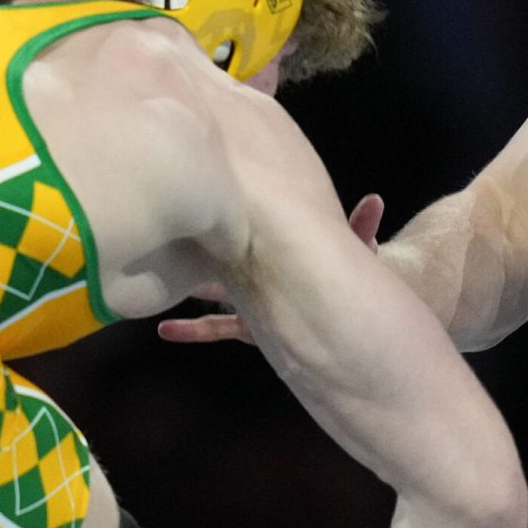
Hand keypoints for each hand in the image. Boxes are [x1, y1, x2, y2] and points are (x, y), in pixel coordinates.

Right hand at [158, 192, 384, 345]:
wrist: (354, 312)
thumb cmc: (354, 270)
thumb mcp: (356, 248)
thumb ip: (360, 229)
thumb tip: (375, 201)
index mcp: (277, 245)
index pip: (250, 226)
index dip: (228, 215)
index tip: (198, 196)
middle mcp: (261, 266)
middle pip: (222, 253)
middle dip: (195, 245)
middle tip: (159, 233)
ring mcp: (253, 295)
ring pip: (212, 288)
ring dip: (187, 286)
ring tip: (152, 279)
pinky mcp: (252, 325)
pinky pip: (219, 328)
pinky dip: (194, 330)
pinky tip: (167, 330)